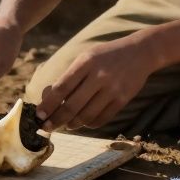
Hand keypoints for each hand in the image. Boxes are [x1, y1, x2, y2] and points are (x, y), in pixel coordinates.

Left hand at [36, 36, 154, 131]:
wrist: (140, 52)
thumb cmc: (106, 55)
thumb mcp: (86, 57)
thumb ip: (70, 75)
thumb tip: (49, 98)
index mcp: (85, 62)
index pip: (61, 88)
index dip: (48, 104)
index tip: (39, 114)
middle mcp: (98, 75)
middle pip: (72, 106)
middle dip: (56, 120)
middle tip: (47, 127)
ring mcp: (112, 88)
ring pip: (86, 115)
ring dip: (72, 124)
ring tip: (66, 125)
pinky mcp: (123, 99)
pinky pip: (102, 118)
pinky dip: (90, 124)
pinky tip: (84, 122)